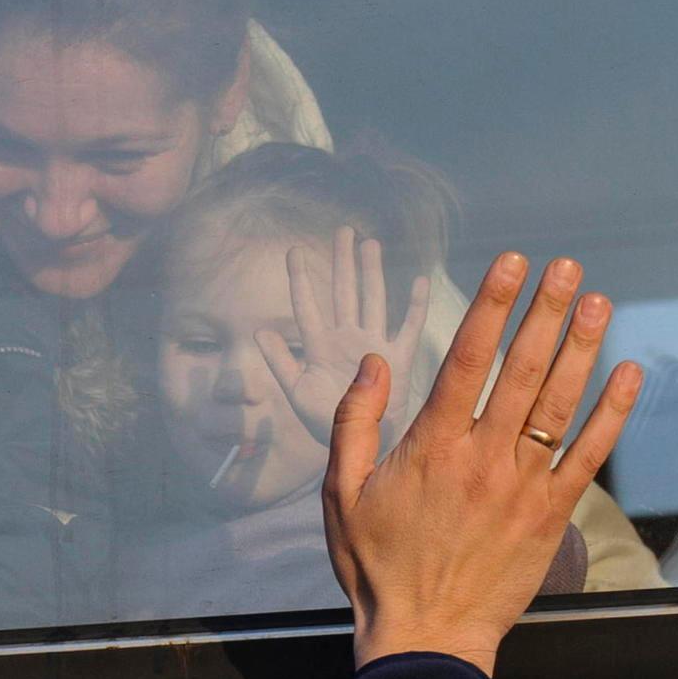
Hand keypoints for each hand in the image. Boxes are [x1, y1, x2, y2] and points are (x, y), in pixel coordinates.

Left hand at [257, 227, 429, 444]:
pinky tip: (419, 282)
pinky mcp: (399, 360)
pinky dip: (414, 307)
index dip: (300, 279)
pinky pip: (407, 329)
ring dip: (372, 274)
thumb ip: (278, 362)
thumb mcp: (296, 391)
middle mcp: (346, 338)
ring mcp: (373, 346)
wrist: (357, 448)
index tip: (293, 251)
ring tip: (370, 244)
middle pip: (344, 292)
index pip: (307, 306)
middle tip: (342, 230)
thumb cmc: (324, 421)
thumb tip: (258, 332)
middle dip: (342, 262)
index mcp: (319, 346)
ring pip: (373, 301)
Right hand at [324, 253, 641, 675]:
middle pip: (522, 370)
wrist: (425, 635)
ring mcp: (522, 486)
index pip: (467, 359)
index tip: (510, 265)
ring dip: (583, 350)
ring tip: (600, 303)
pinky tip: (629, 376)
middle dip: (546, 313)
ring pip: (559, 405)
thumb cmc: (375, 563)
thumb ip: (353, 422)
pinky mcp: (549, 515)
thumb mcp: (340, 490)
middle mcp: (483, 457)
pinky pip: (588, 457)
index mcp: (431, 445)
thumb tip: (372, 362)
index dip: (490, 306)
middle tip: (568, 269)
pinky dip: (610, 415)